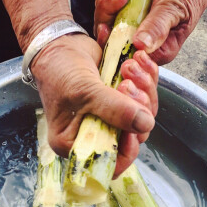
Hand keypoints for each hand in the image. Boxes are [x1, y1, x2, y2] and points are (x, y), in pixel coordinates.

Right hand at [31, 33, 157, 175]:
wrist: (59, 44)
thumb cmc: (60, 71)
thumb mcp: (84, 91)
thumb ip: (114, 109)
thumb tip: (144, 124)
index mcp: (77, 143)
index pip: (111, 162)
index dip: (129, 147)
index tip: (137, 123)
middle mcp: (96, 134)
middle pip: (134, 135)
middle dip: (139, 108)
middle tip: (128, 84)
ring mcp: (111, 117)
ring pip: (143, 114)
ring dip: (144, 89)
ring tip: (130, 67)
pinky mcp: (122, 100)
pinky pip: (144, 96)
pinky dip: (147, 79)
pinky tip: (139, 61)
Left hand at [94, 0, 206, 64]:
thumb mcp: (174, 9)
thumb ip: (157, 27)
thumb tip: (140, 45)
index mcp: (154, 48)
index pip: (123, 54)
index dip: (109, 43)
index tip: (106, 27)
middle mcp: (139, 37)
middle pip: (108, 30)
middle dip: (110, 6)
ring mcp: (130, 19)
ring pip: (105, 7)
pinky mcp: (125, 3)